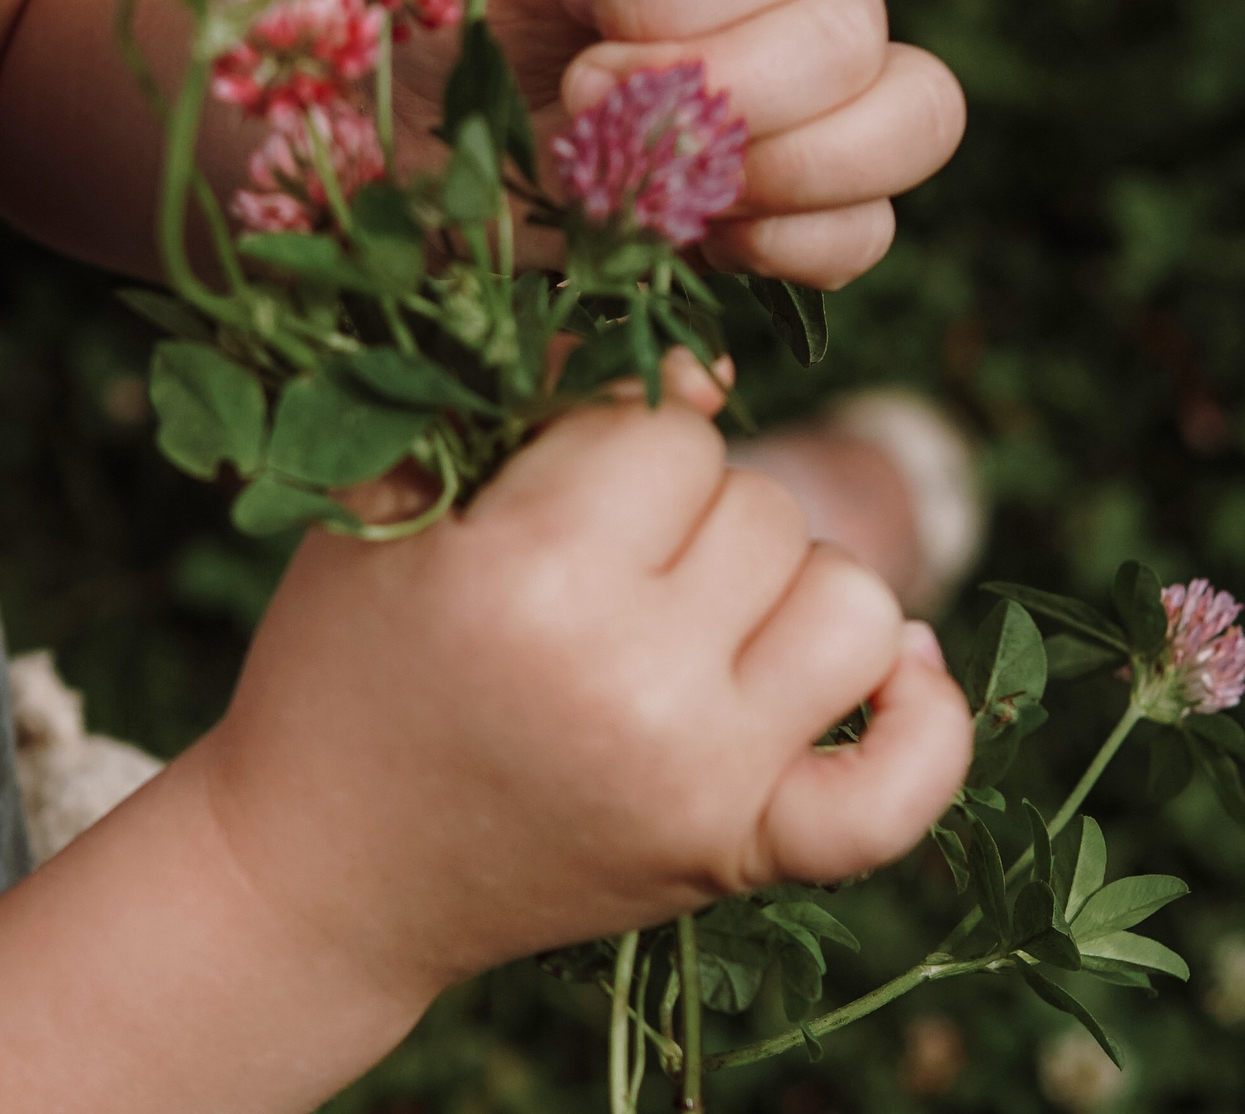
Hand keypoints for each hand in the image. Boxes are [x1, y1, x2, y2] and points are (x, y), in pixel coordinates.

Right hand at [187, 354, 974, 1005]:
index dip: (613, 441)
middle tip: (599, 569)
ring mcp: (701, 781)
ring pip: (853, 603)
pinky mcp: (737, 858)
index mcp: (528, 575)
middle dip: (687, 513)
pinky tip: (896, 668)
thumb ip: (537, 404)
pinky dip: (924, 720)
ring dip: (787, 589)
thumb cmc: (343, 661)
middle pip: (760, 505)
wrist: (320, 875)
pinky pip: (903, 786)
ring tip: (698, 616)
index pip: (664, 427)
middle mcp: (632, 681)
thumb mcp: (395, 501)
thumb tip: (709, 369)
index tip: (551, 490)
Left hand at [409, 0, 965, 287]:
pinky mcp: (779, 209)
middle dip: (716, 86)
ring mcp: (805, 105)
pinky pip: (865, 232)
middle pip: (852, 38)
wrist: (403, 99)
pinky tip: (701, 232)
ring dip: (782, 163)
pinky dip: (798, 243)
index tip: (576, 9)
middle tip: (582, 94)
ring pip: (909, 122)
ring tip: (651, 173)